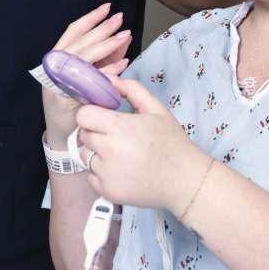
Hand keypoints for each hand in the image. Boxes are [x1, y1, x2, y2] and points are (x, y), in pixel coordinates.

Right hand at [42, 3, 132, 144]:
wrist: (63, 134)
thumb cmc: (76, 103)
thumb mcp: (90, 74)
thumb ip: (105, 57)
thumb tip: (123, 38)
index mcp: (58, 57)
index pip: (73, 32)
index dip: (89, 19)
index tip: (106, 8)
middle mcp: (54, 67)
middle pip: (80, 42)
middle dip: (101, 29)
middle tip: (119, 20)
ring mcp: (56, 81)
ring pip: (82, 57)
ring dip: (105, 46)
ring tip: (124, 37)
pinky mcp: (61, 97)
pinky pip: (85, 81)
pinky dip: (105, 71)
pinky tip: (122, 64)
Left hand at [76, 76, 210, 211]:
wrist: (184, 180)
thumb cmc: (172, 142)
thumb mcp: (157, 109)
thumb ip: (131, 90)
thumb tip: (109, 79)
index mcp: (121, 127)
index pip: (84, 115)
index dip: (92, 114)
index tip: (103, 117)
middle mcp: (110, 150)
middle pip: (83, 135)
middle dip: (96, 132)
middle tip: (117, 137)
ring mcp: (106, 173)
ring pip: (85, 156)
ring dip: (97, 153)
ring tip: (120, 154)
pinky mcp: (106, 190)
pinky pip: (90, 175)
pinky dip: (101, 173)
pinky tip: (122, 170)